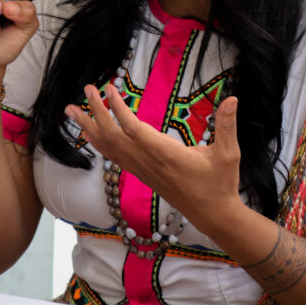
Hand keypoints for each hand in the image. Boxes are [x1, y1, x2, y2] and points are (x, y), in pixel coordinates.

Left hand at [65, 85, 242, 230]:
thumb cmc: (221, 184)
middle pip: (114, 137)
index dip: (119, 109)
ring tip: (72, 110)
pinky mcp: (144, 175)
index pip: (135, 129)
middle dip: (97, 112)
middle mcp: (149, 163)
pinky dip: (99, 143)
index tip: (110, 89)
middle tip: (85, 90)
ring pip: (109, 148)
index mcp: (167, 155)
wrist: (213, 215)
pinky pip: (115, 157)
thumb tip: (233, 99)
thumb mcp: (228, 154)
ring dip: (90, 128)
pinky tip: (91, 134)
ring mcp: (144, 170)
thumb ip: (227, 126)